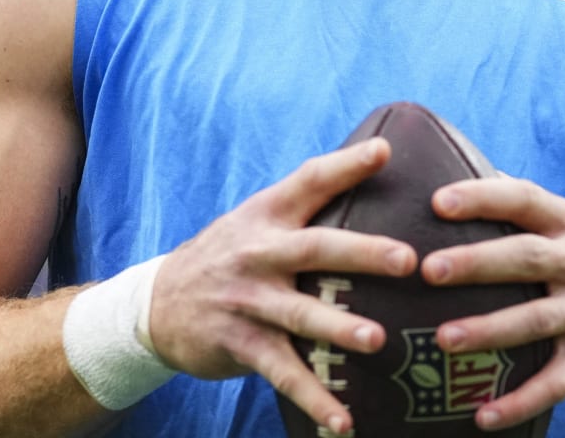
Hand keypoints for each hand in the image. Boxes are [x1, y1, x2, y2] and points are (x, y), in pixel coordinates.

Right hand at [146, 138, 417, 434]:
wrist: (157, 303)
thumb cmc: (228, 255)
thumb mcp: (255, 219)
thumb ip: (305, 202)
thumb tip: (373, 166)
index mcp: (266, 216)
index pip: (308, 181)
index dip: (345, 166)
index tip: (384, 152)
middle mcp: (258, 254)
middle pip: (314, 249)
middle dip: (362, 253)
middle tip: (407, 260)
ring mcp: (247, 301)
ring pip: (298, 315)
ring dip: (338, 328)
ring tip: (378, 340)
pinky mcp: (240, 343)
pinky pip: (282, 373)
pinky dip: (313, 397)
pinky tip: (343, 420)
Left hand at [419, 178, 564, 431]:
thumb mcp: (559, 225)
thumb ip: (512, 205)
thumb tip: (442, 169)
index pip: (523, 200)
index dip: (482, 198)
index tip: (437, 202)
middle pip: (527, 258)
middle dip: (477, 263)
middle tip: (429, 270)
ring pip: (537, 321)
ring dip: (489, 331)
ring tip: (443, 339)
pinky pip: (555, 383)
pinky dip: (520, 401)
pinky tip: (482, 415)